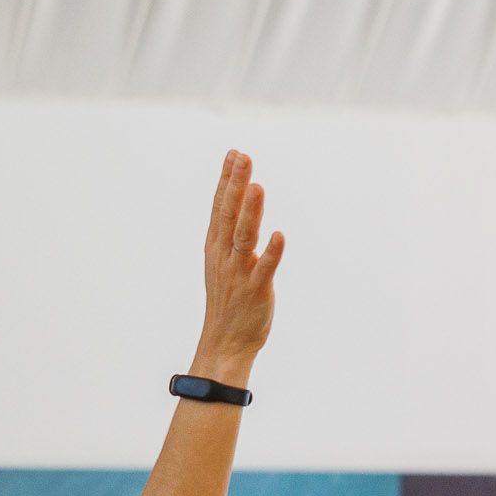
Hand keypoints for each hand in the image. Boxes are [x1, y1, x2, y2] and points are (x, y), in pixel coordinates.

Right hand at [193, 149, 284, 385]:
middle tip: (243, 158)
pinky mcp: (256, 291)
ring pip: (244, 238)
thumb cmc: (228, 299)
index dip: (227, 180)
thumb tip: (239, 201)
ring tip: (257, 187)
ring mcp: (239, 273)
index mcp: (216, 247)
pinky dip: (271, 253)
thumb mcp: (222, 261)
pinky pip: (264, 269)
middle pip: (229, 215)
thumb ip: (230, 232)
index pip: (219, 207)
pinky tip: (279, 235)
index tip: (234, 153)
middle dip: (235, 186)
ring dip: (251, 212)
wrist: (225, 342)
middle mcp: (224, 256)